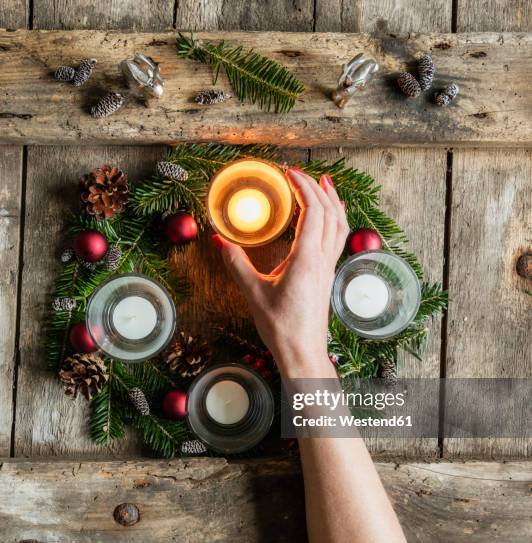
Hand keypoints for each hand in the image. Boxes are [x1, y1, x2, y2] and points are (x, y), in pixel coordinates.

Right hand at [212, 168, 348, 375]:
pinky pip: (338, 238)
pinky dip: (335, 219)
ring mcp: (328, 267)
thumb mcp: (253, 293)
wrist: (302, 352)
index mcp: (307, 259)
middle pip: (330, 212)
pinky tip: (329, 217)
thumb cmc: (280, 327)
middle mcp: (323, 259)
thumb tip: (219, 240)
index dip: (303, 187)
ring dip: (332, 201)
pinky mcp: (327, 275)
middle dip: (317, 188)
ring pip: (339, 224)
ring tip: (324, 184)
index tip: (289, 173)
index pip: (312, 211)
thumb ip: (236, 263)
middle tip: (301, 173)